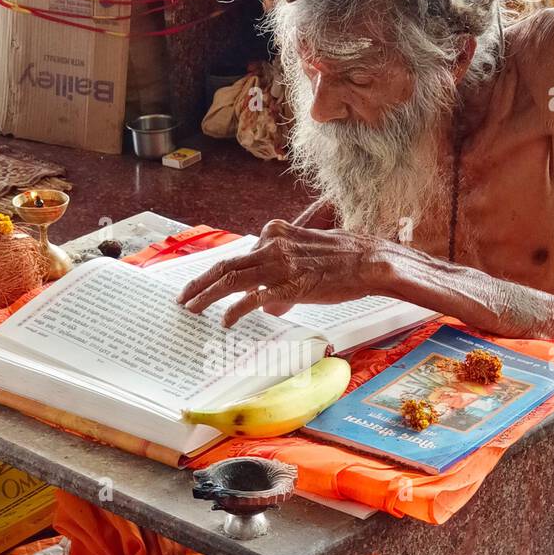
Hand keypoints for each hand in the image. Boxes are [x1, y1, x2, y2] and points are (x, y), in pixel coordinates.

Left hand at [177, 219, 388, 328]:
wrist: (370, 261)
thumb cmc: (345, 262)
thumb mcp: (307, 261)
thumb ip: (283, 278)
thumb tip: (268, 305)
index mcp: (277, 233)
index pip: (241, 255)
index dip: (219, 273)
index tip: (205, 285)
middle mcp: (273, 245)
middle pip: (226, 264)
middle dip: (199, 282)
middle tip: (183, 297)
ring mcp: (279, 264)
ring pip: (231, 279)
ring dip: (206, 295)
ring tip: (192, 308)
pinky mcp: (288, 284)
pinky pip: (252, 298)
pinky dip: (234, 310)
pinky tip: (226, 321)